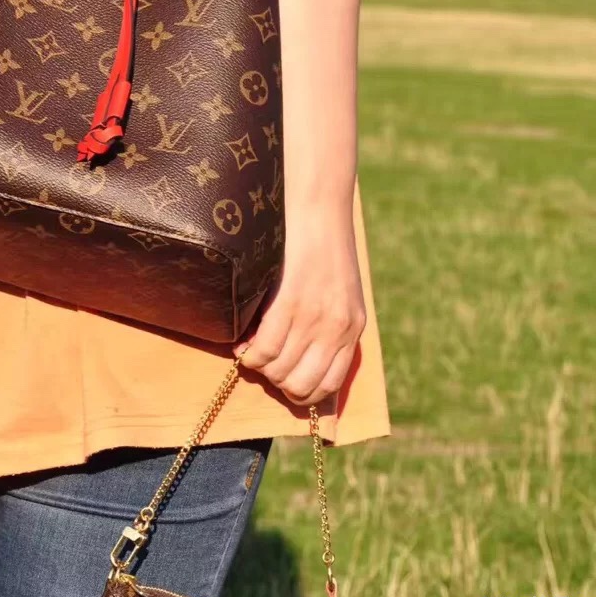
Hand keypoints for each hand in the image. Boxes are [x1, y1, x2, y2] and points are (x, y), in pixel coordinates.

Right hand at [234, 214, 365, 406]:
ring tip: (250, 345)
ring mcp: (314, 318)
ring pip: (278, 372)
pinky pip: (263, 350)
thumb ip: (330, 323)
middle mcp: (337, 329)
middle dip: (275, 380)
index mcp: (353, 328)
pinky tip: (242, 337)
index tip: (281, 376)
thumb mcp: (340, 289)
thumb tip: (300, 355)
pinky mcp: (290, 303)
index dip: (299, 390)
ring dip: (258, 364)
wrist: (319, 206)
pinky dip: (247, 351)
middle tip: (262, 359)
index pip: (327, 386)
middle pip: (299, 386)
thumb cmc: (323, 243)